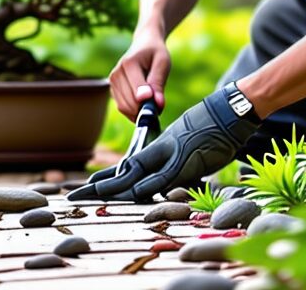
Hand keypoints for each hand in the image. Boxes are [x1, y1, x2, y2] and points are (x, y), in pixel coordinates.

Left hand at [68, 82, 259, 202]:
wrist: (228, 111)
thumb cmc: (212, 125)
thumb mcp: (188, 141)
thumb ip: (175, 158)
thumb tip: (167, 177)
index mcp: (160, 148)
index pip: (128, 165)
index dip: (108, 176)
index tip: (90, 184)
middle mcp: (163, 152)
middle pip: (127, 171)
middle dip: (102, 186)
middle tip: (77, 194)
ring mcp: (175, 157)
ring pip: (141, 175)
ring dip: (119, 187)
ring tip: (94, 194)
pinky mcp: (190, 162)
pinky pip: (166, 177)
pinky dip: (150, 185)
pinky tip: (134, 192)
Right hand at [110, 31, 170, 119]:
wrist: (143, 44)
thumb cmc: (155, 53)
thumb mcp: (162, 63)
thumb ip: (158, 83)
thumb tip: (157, 104)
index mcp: (128, 64)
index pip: (136, 92)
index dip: (149, 102)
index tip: (159, 104)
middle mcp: (116, 73)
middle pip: (129, 103)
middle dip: (145, 109)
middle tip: (158, 104)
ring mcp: (112, 82)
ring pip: (124, 108)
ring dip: (139, 111)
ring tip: (151, 101)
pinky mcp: (112, 89)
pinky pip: (122, 107)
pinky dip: (134, 110)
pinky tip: (143, 102)